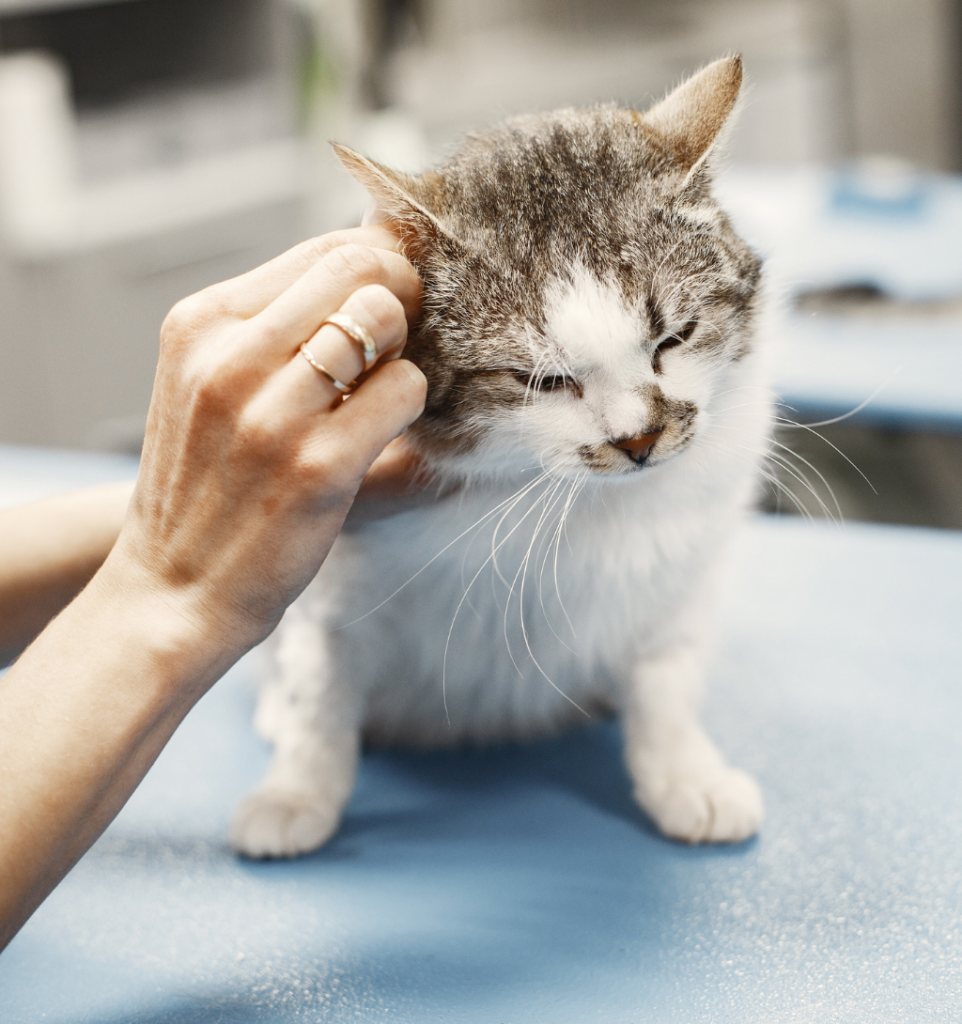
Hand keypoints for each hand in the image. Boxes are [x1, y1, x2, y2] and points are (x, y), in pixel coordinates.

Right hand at [101, 225, 426, 657]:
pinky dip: (410, 404)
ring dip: (402, 354)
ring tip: (379, 394)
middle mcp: (228, 358)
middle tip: (399, 343)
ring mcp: (271, 414)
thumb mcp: (206, 383)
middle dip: (401, 297)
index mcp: (200, 325)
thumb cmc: (206, 483)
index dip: (376, 267)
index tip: (389, 300)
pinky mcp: (317, 466)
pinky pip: (404, 389)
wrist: (174, 589)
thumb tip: (370, 264)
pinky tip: (385, 432)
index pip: (322, 251)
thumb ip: (270, 326)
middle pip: (360, 271)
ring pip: (385, 321)